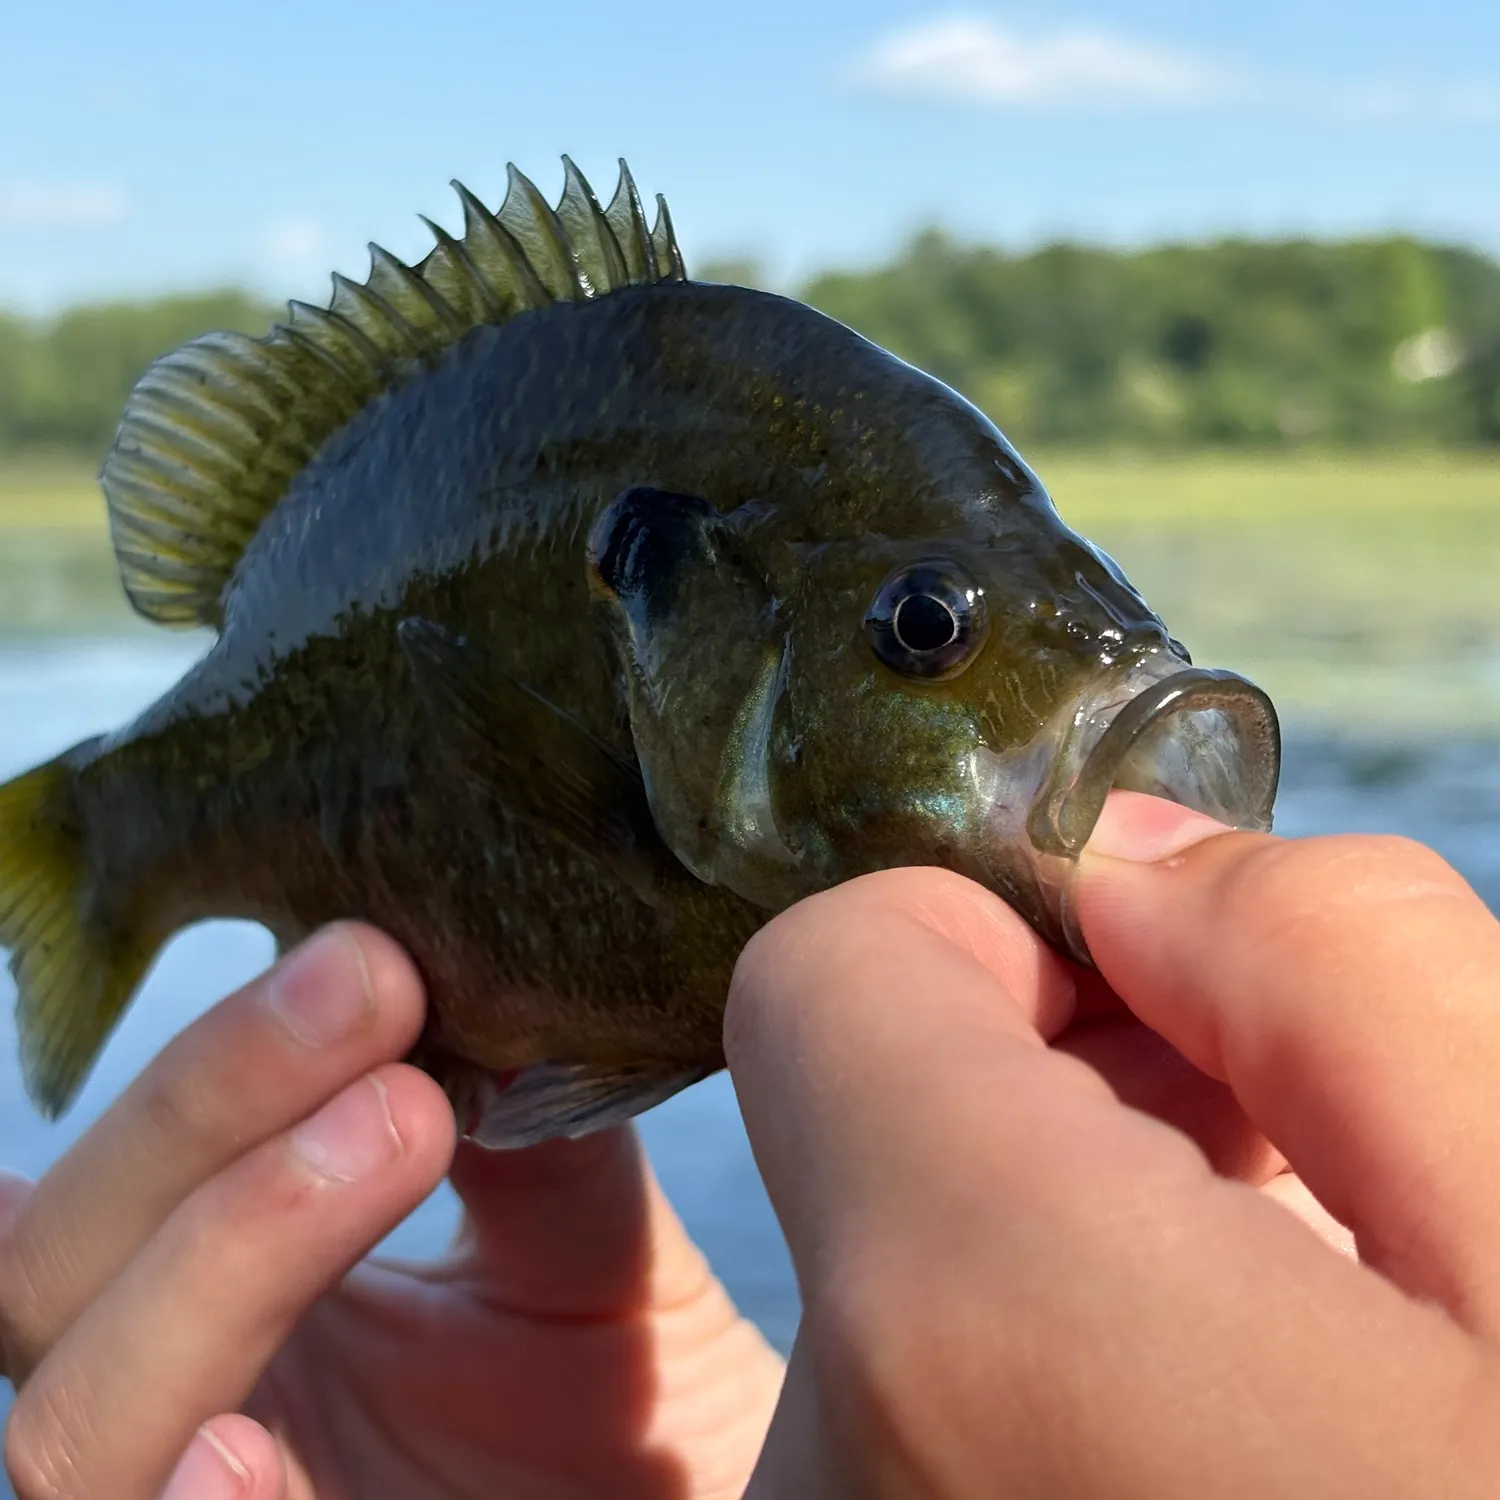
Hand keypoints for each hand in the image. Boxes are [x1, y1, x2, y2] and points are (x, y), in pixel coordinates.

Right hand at [0, 926, 782, 1499]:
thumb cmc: (630, 1398)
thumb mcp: (578, 1243)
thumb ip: (524, 1135)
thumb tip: (483, 980)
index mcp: (239, 1296)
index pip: (122, 1180)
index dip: (196, 1071)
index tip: (364, 955)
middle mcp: (194, 1402)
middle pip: (56, 1265)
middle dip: (209, 1102)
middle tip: (377, 983)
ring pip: (76, 1421)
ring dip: (227, 1241)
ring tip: (407, 1117)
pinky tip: (234, 1450)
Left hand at [728, 791, 1499, 1497]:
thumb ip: (1338, 974)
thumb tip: (1138, 856)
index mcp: (977, 1320)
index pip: (820, 972)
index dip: (994, 933)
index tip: (1149, 992)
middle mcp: (830, 1476)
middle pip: (851, 1129)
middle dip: (1042, 1087)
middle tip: (1253, 1150)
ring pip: (883, 1282)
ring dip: (1048, 1238)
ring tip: (1256, 1306)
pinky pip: (873, 1415)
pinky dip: (1007, 1351)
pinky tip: (1176, 1382)